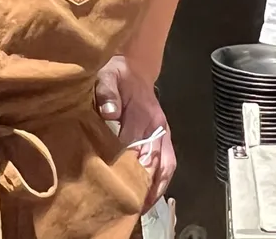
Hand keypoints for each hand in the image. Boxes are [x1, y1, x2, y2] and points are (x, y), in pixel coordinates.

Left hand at [95, 56, 174, 212]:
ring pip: (165, 166)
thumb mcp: (108, 76)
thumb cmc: (117, 74)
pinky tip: (149, 197)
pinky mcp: (163, 138)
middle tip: (129, 205)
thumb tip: (109, 112)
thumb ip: (107, 92)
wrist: (134, 68)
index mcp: (144, 113)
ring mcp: (163, 133)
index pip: (135, 144)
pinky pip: (168, 163)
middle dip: (143, 183)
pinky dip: (160, 182)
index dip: (126, 164)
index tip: (115, 183)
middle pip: (154, 160)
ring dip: (155, 188)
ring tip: (141, 208)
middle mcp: (158, 126)